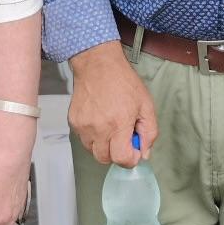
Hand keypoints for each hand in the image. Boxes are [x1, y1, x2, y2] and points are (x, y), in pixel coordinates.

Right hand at [65, 42, 157, 169]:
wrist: (98, 65)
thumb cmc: (123, 82)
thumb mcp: (146, 106)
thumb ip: (149, 132)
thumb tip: (144, 153)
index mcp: (119, 124)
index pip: (122, 159)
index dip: (131, 159)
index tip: (134, 150)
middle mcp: (98, 128)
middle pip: (105, 159)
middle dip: (117, 153)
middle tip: (123, 137)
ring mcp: (83, 126)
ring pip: (93, 151)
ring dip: (104, 146)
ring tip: (110, 127)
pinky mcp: (73, 122)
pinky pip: (84, 139)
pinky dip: (93, 136)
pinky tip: (100, 120)